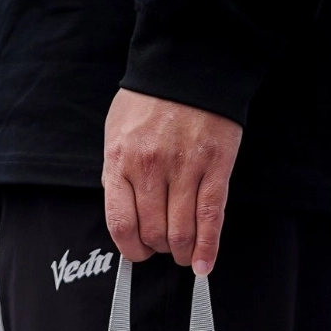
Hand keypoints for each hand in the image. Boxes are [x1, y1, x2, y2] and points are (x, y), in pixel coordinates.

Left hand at [102, 90, 242, 275]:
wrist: (188, 65)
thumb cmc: (149, 102)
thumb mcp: (117, 132)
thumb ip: (116, 174)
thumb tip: (123, 214)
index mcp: (121, 160)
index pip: (121, 225)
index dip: (131, 249)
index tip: (140, 252)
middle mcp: (150, 168)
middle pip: (154, 233)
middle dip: (160, 249)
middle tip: (165, 246)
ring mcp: (184, 168)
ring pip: (181, 232)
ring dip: (183, 252)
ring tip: (185, 252)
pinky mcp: (214, 168)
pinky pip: (210, 219)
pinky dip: (208, 249)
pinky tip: (204, 266)